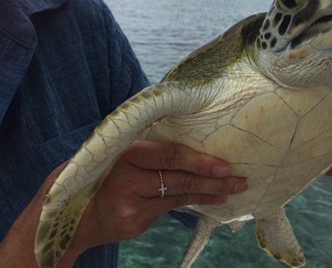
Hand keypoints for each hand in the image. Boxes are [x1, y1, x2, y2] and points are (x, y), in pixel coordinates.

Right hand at [71, 140, 246, 250]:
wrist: (63, 218)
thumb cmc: (90, 175)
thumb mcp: (107, 152)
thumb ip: (139, 146)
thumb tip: (181, 135)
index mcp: (122, 154)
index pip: (167, 155)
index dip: (197, 160)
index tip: (222, 163)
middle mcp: (127, 181)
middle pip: (178, 180)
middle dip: (212, 181)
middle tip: (239, 179)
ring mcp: (131, 207)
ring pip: (178, 197)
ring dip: (208, 194)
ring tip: (232, 190)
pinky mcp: (135, 224)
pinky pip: (168, 209)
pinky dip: (189, 202)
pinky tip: (207, 198)